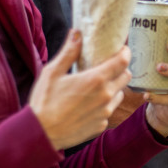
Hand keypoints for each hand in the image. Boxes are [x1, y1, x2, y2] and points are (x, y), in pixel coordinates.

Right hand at [29, 30, 130, 150]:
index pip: (124, 61)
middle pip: (126, 76)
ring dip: (113, 87)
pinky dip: (104, 105)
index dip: (125, 52)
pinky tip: (89, 104)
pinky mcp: (102, 125)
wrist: (42, 134)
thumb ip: (68, 52)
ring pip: (120, 94)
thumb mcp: (52, 72)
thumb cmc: (44, 101)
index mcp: (96, 79)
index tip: (121, 48)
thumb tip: (77, 33)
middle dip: (121, 68)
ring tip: (98, 86)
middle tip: (108, 66)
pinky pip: (109, 110)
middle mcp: (106, 96)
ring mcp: (106, 112)